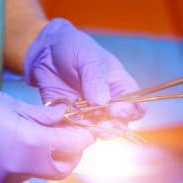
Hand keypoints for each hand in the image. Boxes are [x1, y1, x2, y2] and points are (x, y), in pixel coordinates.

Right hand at [0, 75, 94, 182]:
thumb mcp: (9, 104)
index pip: (70, 146)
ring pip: (33, 174)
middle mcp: (17, 167)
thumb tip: (64, 119)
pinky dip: (14, 165)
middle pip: (59, 170)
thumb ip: (40, 116)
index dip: (81, 139)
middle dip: (67, 156)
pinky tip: (0, 149)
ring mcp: (0, 181)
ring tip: (21, 138)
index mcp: (27, 142)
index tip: (84, 132)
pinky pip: (10, 178)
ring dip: (36, 159)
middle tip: (64, 140)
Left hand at [23, 18, 144, 122]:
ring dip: (90, 132)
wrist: (46, 50)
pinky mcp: (69, 119)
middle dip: (111, 128)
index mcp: (122, 88)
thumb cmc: (75, 48)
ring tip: (79, 123)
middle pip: (119, 126)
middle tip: (97, 121)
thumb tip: (101, 103)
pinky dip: (70, 134)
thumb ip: (96, 79)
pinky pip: (73, 133)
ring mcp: (89, 115)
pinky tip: (64, 126)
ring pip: (96, 133)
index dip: (129, 112)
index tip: (115, 109)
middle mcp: (109, 105)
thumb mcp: (88, 58)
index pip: (136, 108)